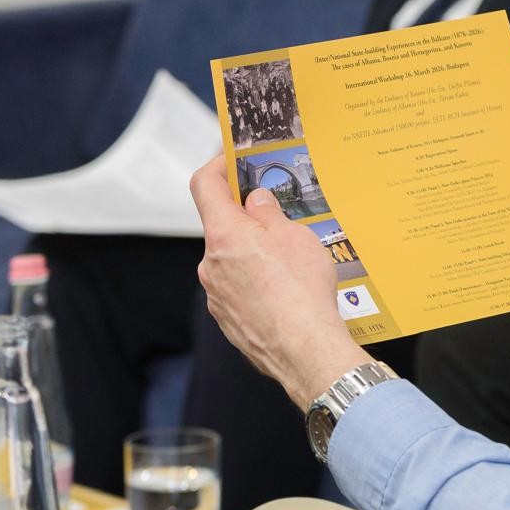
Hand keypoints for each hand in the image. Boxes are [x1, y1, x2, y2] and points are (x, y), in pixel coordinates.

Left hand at [189, 157, 367, 408]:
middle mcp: (211, 264)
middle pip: (222, 227)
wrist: (305, 350)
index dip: (217, 166)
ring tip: (293, 265)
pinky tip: (287, 293)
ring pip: (232, 261)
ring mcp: (216, 296)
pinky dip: (258, 284)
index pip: (204, 186)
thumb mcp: (295, 236)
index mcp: (224, 235)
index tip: (231, 159)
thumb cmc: (302, 290)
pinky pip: (240, 291)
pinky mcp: (228, 321)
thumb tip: (256, 201)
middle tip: (281, 219)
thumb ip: (269, 214)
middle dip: (248, 219)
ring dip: (254, 255)